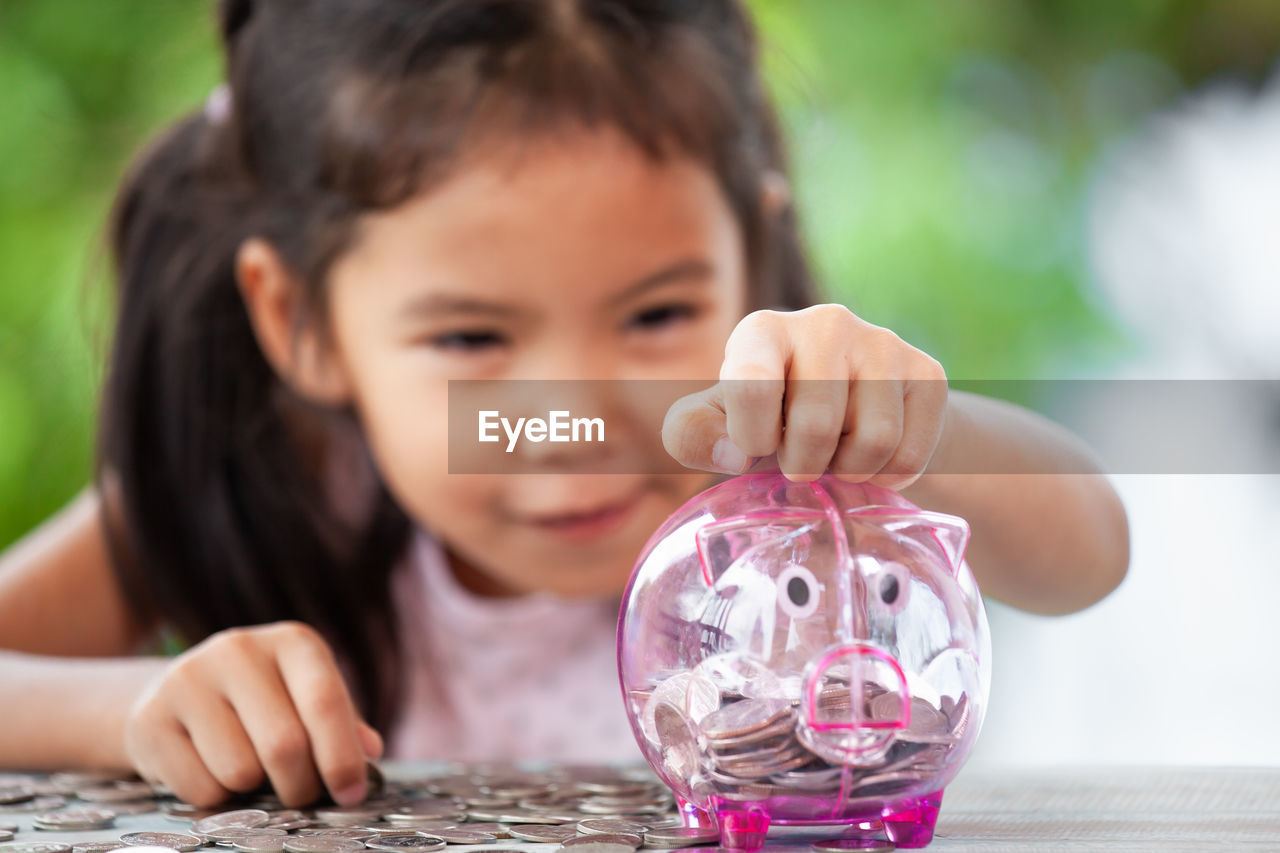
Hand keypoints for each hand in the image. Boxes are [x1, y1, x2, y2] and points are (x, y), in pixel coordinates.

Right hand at [124, 621, 382, 807]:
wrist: (175, 696)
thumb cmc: (262, 703)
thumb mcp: (306, 699)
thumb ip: (343, 724)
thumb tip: (370, 752)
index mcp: (291, 641)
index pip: (325, 701)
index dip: (342, 756)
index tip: (351, 794)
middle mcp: (239, 649)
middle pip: (285, 744)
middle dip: (301, 786)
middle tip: (301, 795)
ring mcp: (188, 679)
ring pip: (240, 771)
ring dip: (253, 790)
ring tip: (250, 770)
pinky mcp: (150, 718)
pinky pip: (199, 787)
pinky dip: (215, 797)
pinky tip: (211, 769)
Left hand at [662, 304, 948, 487]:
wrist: (851, 412)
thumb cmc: (769, 419)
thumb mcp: (719, 425)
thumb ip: (692, 435)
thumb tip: (731, 454)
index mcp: (762, 331)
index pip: (753, 386)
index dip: (751, 438)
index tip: (753, 448)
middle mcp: (825, 322)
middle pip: (817, 425)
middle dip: (803, 464)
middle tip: (800, 459)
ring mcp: (882, 342)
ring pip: (873, 440)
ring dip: (848, 470)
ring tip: (835, 454)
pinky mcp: (927, 371)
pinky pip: (909, 450)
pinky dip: (887, 475)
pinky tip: (870, 456)